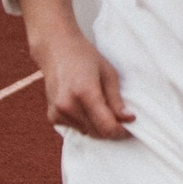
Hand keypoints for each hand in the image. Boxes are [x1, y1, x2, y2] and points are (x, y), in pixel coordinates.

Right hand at [16, 0, 132, 137]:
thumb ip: (116, 100)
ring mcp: (58, 112)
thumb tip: (129, 119)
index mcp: (85, 92)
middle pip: (98, 133)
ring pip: (88, 133)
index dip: (122, 130)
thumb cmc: (86, 58)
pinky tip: (84, 106)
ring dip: (98, 126)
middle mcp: (68, 105)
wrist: (56, 50)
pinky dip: (84, 123)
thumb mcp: (108, 74)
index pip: (107, 127)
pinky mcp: (53, 117)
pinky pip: (76, 129)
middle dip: (111, 129)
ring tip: (99, 105)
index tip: (129, 124)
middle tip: (119, 116)